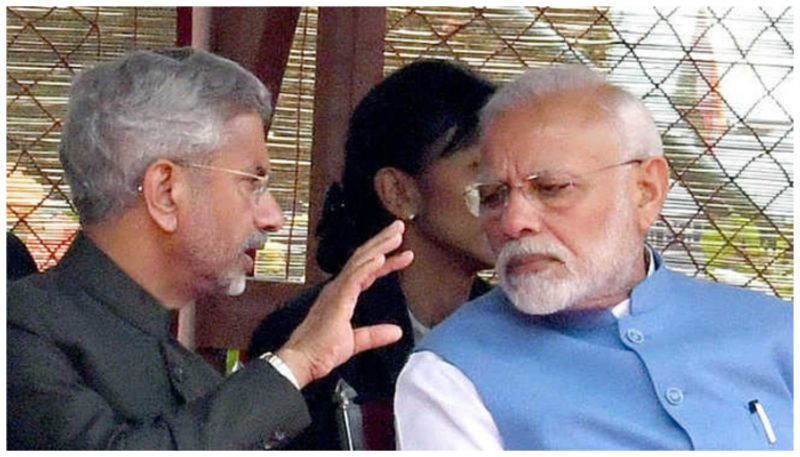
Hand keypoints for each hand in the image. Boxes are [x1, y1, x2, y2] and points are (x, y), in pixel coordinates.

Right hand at [277, 220, 413, 387]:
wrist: (302, 361)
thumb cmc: (321, 351)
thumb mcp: (355, 341)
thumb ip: (375, 334)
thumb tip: (396, 332)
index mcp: (342, 295)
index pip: (367, 271)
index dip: (386, 261)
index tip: (404, 254)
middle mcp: (338, 288)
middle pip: (363, 258)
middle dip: (382, 241)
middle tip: (399, 228)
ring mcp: (337, 291)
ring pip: (360, 261)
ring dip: (379, 246)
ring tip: (396, 234)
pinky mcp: (337, 299)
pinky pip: (354, 277)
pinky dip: (368, 266)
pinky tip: (381, 257)